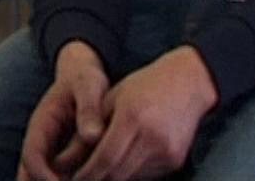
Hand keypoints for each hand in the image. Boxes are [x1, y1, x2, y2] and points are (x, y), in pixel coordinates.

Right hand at [18, 40, 111, 180]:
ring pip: (38, 177)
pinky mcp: (61, 155)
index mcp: (41, 123)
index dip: (43, 175)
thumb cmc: (84, 78)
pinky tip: (82, 180)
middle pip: (28, 174)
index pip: (32, 156)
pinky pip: (56, 176)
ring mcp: (49, 149)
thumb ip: (89, 109)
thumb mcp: (89, 86)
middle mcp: (40, 140)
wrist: (81, 73)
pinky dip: (62, 180)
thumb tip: (92, 136)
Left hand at [72, 46, 217, 180]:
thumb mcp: (111, 98)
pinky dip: (130, 172)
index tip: (73, 178)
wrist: (189, 82)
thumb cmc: (144, 86)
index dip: (86, 173)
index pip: (105, 158)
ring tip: (97, 169)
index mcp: (132, 118)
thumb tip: (65, 159)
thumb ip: (89, 129)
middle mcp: (152, 137)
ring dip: (113, 176)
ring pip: (131, 177)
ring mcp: (167, 152)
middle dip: (96, 179)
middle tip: (80, 178)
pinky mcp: (176, 160)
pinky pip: (146, 175)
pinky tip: (121, 162)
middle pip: (117, 173)